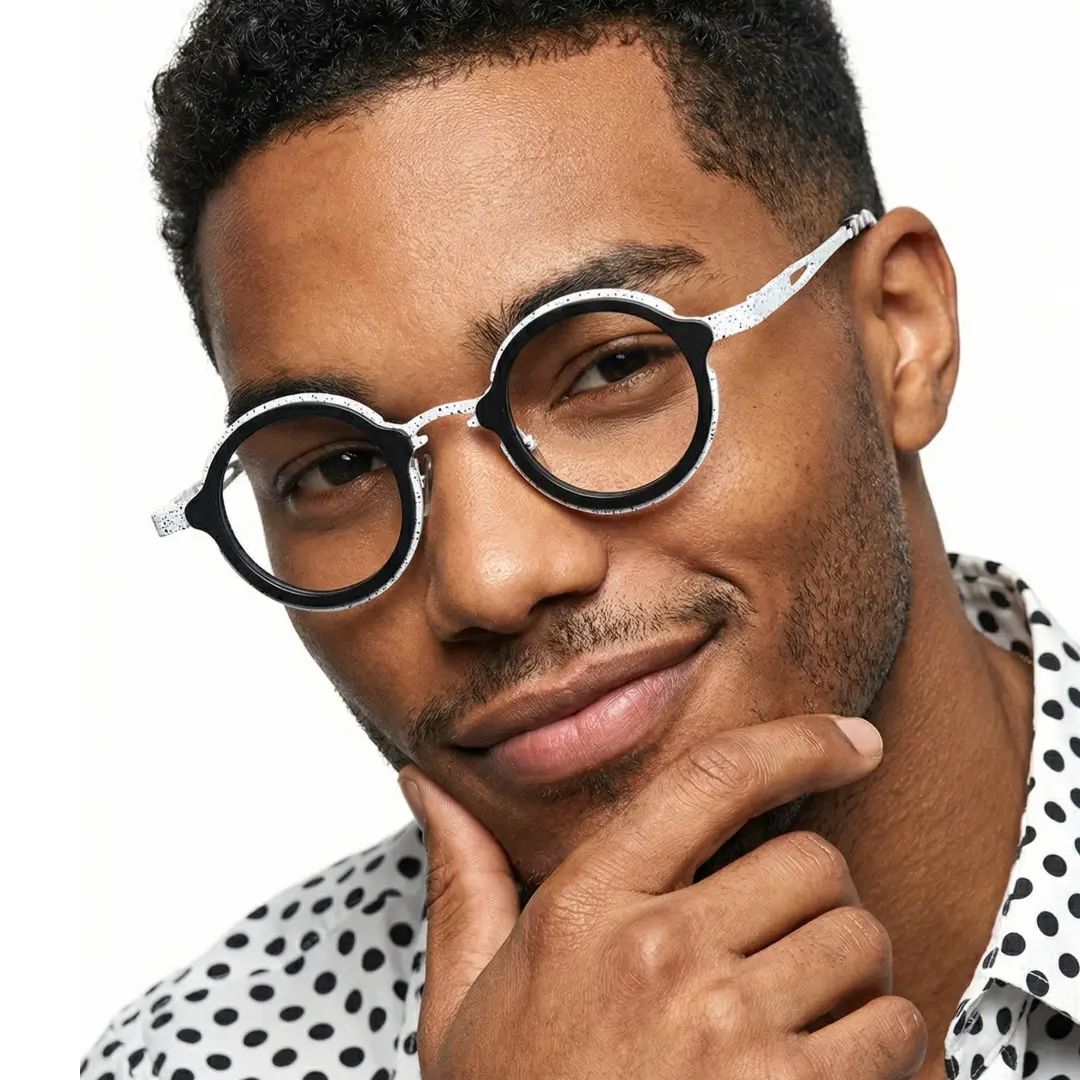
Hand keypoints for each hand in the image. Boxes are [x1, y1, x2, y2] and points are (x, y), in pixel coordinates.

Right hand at [399, 713, 927, 1078]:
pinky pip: (896, 1029)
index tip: (855, 739)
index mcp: (585, 906)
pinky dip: (884, 1045)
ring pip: (863, 941)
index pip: (712, 778)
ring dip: (854, 975)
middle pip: (813, 862)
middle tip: (784, 945)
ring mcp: (727, 1032)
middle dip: (818, 897)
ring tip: (801, 1016)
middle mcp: (659, 954)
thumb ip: (463, 881)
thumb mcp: (467, 1000)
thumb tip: (430, 785)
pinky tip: (827, 1070)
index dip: (798, 741)